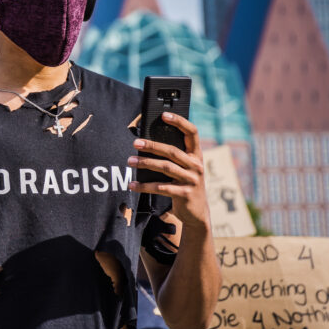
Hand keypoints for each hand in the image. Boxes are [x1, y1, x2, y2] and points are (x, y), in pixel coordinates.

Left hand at [128, 112, 208, 227]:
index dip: (179, 122)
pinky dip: (144, 186)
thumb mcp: (184, 169)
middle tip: (135, 143)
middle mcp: (196, 165)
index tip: (164, 115)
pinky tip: (132, 185)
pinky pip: (161, 187)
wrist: (198, 214)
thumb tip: (147, 143)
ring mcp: (192, 180)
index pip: (192, 132)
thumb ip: (173, 157)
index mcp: (197, 155)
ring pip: (165, 167)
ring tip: (130, 161)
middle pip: (172, 151)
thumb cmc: (185, 185)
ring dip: (145, 163)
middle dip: (152, 145)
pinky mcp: (184, 194)